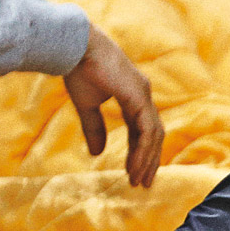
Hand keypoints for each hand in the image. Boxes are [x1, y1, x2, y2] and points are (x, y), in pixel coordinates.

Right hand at [63, 25, 163, 186]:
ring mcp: (144, 96)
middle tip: (144, 183)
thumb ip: (94, 128)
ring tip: (139, 180)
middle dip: (149, 160)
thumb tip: (97, 154)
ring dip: (147, 159)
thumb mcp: (87, 105)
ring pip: (154, 135)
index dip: (139, 151)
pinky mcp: (138, 97)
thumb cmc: (79, 70)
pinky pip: (147, 130)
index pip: (143, 130)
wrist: (75, 47)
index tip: (133, 172)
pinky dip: (143, 150)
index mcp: (133, 96)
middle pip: (154, 135)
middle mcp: (143, 96)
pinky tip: (136, 166)